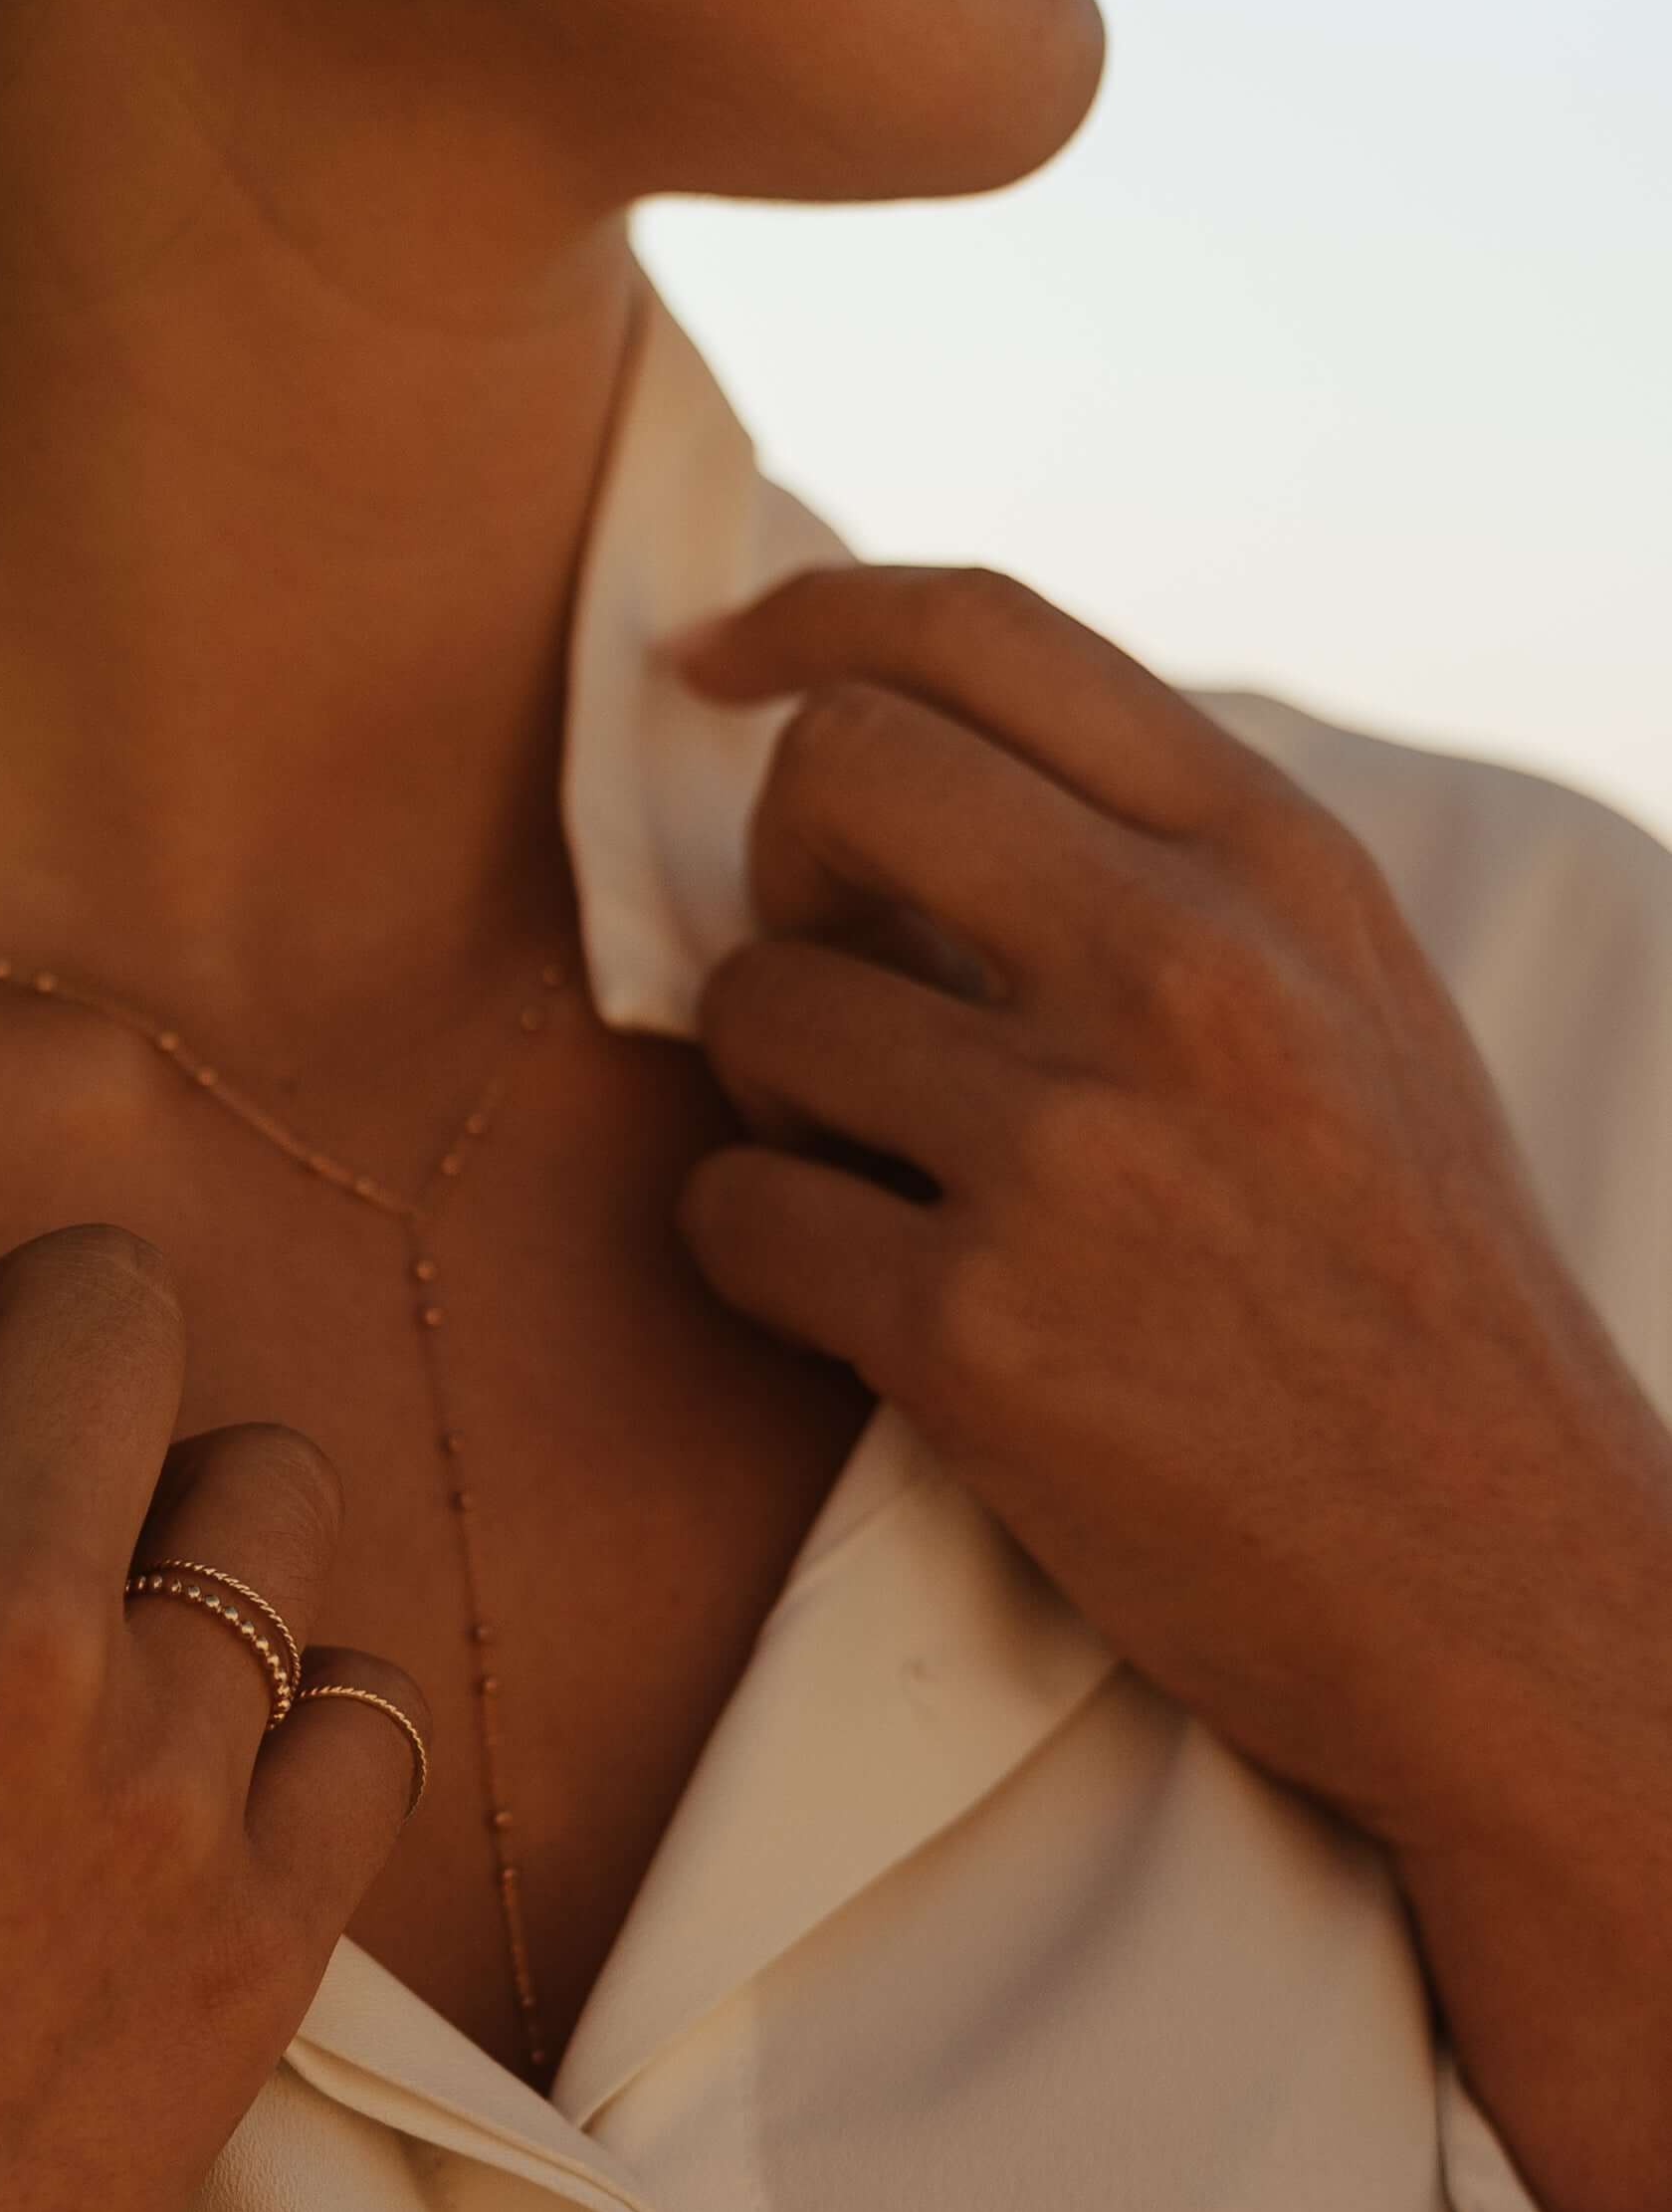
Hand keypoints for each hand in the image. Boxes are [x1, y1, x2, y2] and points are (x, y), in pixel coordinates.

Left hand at [667, 564, 1671, 2211]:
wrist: (1503, 1589)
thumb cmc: (1402, 1306)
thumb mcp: (1352, 1015)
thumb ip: (1173, 878)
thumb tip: (912, 769)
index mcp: (1280, 867)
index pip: (985, 631)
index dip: (809, 622)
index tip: (708, 667)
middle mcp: (1184, 970)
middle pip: (832, 775)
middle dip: (780, 876)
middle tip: (832, 993)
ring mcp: (1074, 1150)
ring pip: (755, 1006)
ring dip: (770, 1098)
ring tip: (886, 1184)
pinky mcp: (974, 1331)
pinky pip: (733, 1215)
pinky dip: (757, 1259)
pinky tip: (858, 1310)